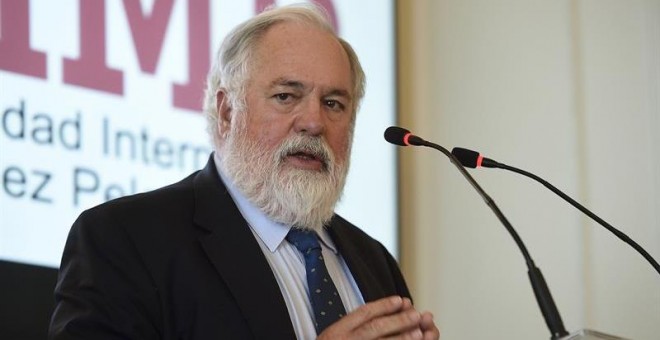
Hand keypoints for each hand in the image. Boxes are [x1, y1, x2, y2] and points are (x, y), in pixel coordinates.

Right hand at [317, 296, 439, 338]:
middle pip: (374, 328)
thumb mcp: (332, 336)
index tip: (400, 300)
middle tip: (416, 314)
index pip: (363, 313)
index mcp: (336, 331)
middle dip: (397, 321)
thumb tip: (382, 314)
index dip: (383, 305)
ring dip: (400, 338)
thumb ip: (350, 325)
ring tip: (419, 333)